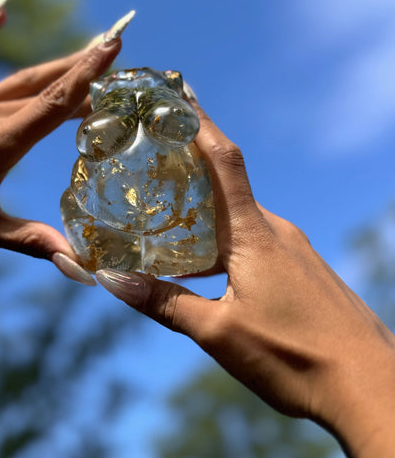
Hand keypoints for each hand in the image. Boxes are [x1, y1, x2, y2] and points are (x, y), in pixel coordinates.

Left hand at [0, 4, 128, 284]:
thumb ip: (33, 242)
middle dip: (82, 67)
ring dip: (54, 66)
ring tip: (84, 54)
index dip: (88, 73)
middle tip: (113, 51)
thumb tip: (78, 267)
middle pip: (44, 84)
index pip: (56, 101)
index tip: (113, 46)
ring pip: (17, 78)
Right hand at [96, 103, 394, 455]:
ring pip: (239, 220)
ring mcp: (293, 250)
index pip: (223, 162)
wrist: (373, 388)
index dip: (200, 125)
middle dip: (191, 174)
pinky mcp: (302, 270)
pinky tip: (208, 271)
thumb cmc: (296, 358)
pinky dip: (225, 245)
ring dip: (205, 219)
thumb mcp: (219, 333)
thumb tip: (114, 281)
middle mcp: (277, 231)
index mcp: (254, 234)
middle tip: (153, 167)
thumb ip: (165, 303)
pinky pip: (256, 243)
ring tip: (169, 226)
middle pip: (227, 189)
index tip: (179, 95)